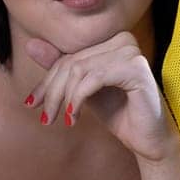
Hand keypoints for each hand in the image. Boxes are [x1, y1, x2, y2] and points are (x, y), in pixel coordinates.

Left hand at [23, 31, 179, 166]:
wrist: (149, 141)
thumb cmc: (119, 113)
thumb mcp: (83, 90)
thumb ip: (61, 67)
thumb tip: (31, 44)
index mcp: (111, 40)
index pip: (69, 56)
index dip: (47, 81)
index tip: (32, 104)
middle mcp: (123, 39)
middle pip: (72, 62)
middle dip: (53, 92)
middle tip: (45, 118)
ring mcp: (131, 51)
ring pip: (79, 70)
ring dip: (65, 98)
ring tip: (63, 119)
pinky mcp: (136, 68)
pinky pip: (94, 78)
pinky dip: (78, 98)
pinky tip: (73, 116)